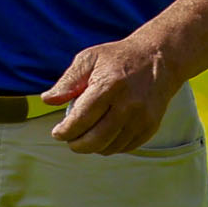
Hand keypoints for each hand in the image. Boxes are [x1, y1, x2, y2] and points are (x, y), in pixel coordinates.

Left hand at [42, 35, 175, 154]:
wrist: (159, 59)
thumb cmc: (118, 58)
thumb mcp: (89, 59)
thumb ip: (68, 81)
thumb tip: (48, 100)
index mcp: (110, 86)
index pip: (82, 119)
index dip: (65, 131)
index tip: (57, 133)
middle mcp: (129, 104)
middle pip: (97, 139)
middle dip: (77, 145)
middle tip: (69, 140)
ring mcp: (142, 117)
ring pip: (111, 146)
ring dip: (93, 148)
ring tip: (84, 138)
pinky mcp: (151, 126)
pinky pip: (126, 147)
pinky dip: (111, 147)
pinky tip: (103, 138)